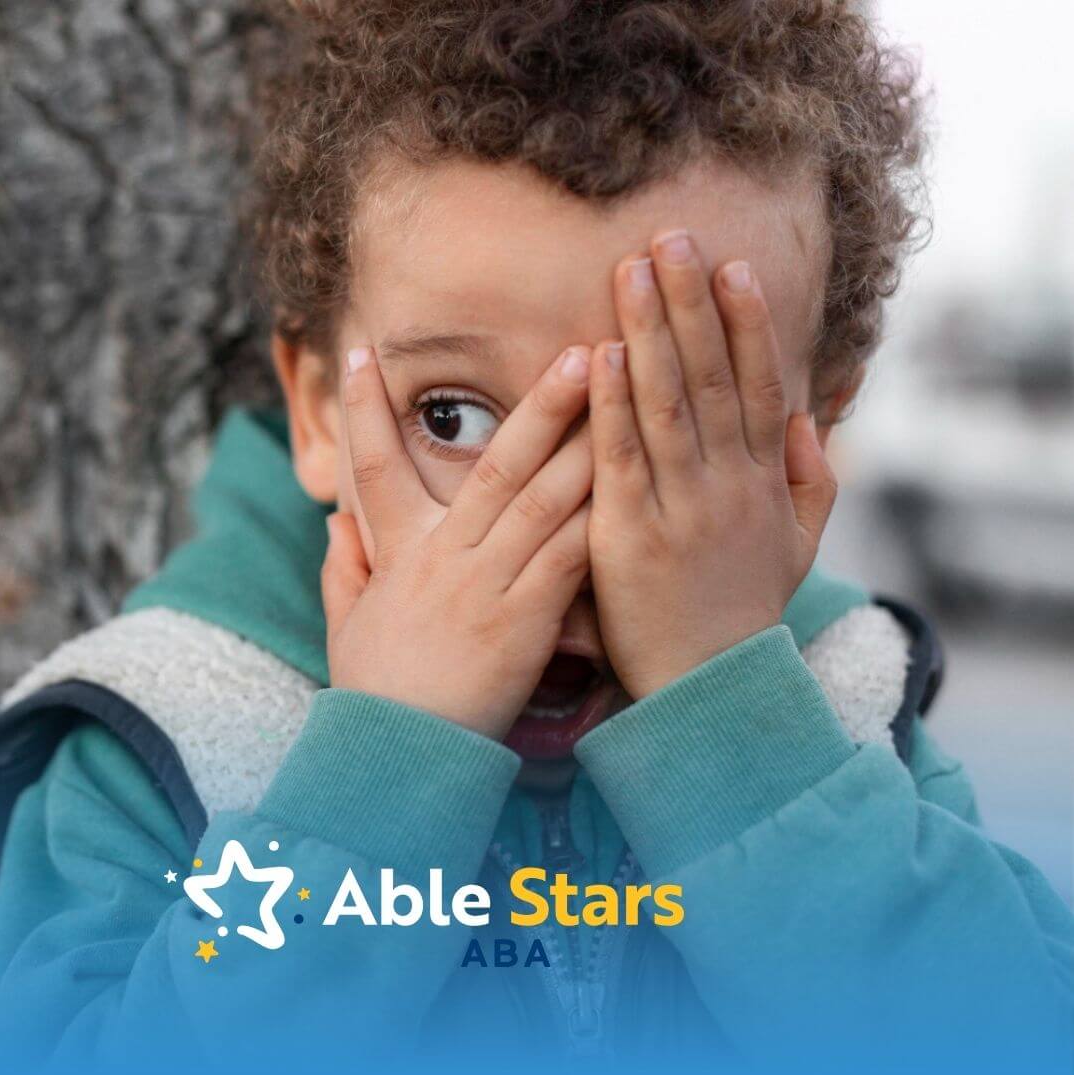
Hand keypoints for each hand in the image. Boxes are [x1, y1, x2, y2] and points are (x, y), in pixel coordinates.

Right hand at [321, 344, 593, 738]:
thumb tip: (333, 522)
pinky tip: (636, 479)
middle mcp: (445, 555)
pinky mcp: (525, 620)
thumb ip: (341, 569)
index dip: (363, 409)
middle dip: (540, 405)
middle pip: (496, 466)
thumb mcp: (345, 625)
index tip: (359, 351)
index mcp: (398, 552)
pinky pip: (570, 556)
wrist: (402, 754)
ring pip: (543, 499)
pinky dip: (601, 515)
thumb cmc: (377, 692)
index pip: (373, 466)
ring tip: (622, 399)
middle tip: (580, 350)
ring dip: (585, 442)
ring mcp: (488, 584)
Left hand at [586, 230, 837, 699]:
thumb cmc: (745, 611)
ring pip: (666, 405)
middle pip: (711, 377)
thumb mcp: (798, 546)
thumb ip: (813, 480)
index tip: (732, 265)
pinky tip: (597, 356)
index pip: (758, 385)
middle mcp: (726, 484)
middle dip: (690, 304)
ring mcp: (678, 507)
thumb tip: (812, 416)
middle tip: (671, 237)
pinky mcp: (628, 535)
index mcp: (764, 481)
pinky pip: (620, 458)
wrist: (708, 688)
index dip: (746, 323)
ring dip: (649, 333)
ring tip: (632, 271)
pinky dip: (609, 405)